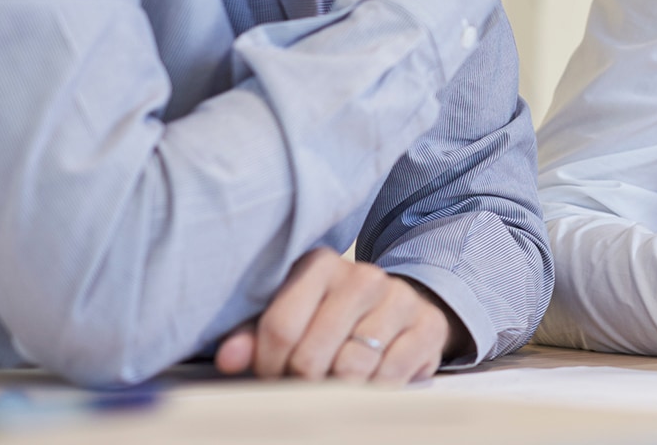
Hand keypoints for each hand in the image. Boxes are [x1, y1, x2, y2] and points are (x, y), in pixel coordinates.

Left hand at [214, 248, 465, 382]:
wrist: (396, 314)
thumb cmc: (329, 320)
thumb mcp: (288, 320)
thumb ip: (252, 337)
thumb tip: (229, 359)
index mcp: (319, 265)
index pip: (280, 328)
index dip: (269, 366)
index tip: (273, 376)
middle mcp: (363, 275)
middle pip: (313, 355)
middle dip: (302, 384)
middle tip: (303, 387)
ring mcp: (399, 299)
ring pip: (352, 368)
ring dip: (339, 390)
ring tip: (336, 383)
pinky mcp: (427, 326)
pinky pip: (390, 375)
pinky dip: (374, 390)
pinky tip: (369, 382)